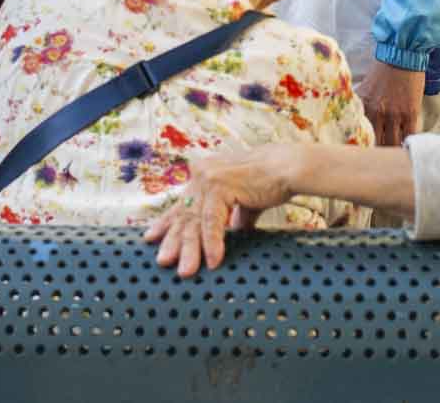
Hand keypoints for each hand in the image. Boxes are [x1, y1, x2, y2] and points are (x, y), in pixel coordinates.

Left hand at [145, 145, 298, 277]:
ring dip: (191, 249)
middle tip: (162, 262)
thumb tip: (234, 233)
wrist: (287, 167)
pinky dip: (213, 243)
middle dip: (173, 241)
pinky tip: (213, 261)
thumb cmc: (269, 181)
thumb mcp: (244, 200)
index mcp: (205, 173)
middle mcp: (202, 173)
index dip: (166, 222)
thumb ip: (234, 215)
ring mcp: (209, 178)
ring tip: (186, 271)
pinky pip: (213, 222)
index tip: (151, 238)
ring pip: (195, 221)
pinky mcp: (220, 185)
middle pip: (184, 213)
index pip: (182, 203)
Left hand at [357, 61, 425, 147]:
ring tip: (392, 154)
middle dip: (378, 152)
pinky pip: (409, 136)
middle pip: (377, 144)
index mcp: (365, 107)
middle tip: (379, 157)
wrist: (402, 55)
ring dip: (393, 149)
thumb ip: (360, 106)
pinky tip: (406, 146)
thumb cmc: (382, 70)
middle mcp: (378, 113)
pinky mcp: (411, 113)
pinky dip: (407, 142)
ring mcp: (395, 114)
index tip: (364, 153)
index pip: (362, 135)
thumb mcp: (364, 88)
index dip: (363, 147)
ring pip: (393, 143)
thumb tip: (354, 122)